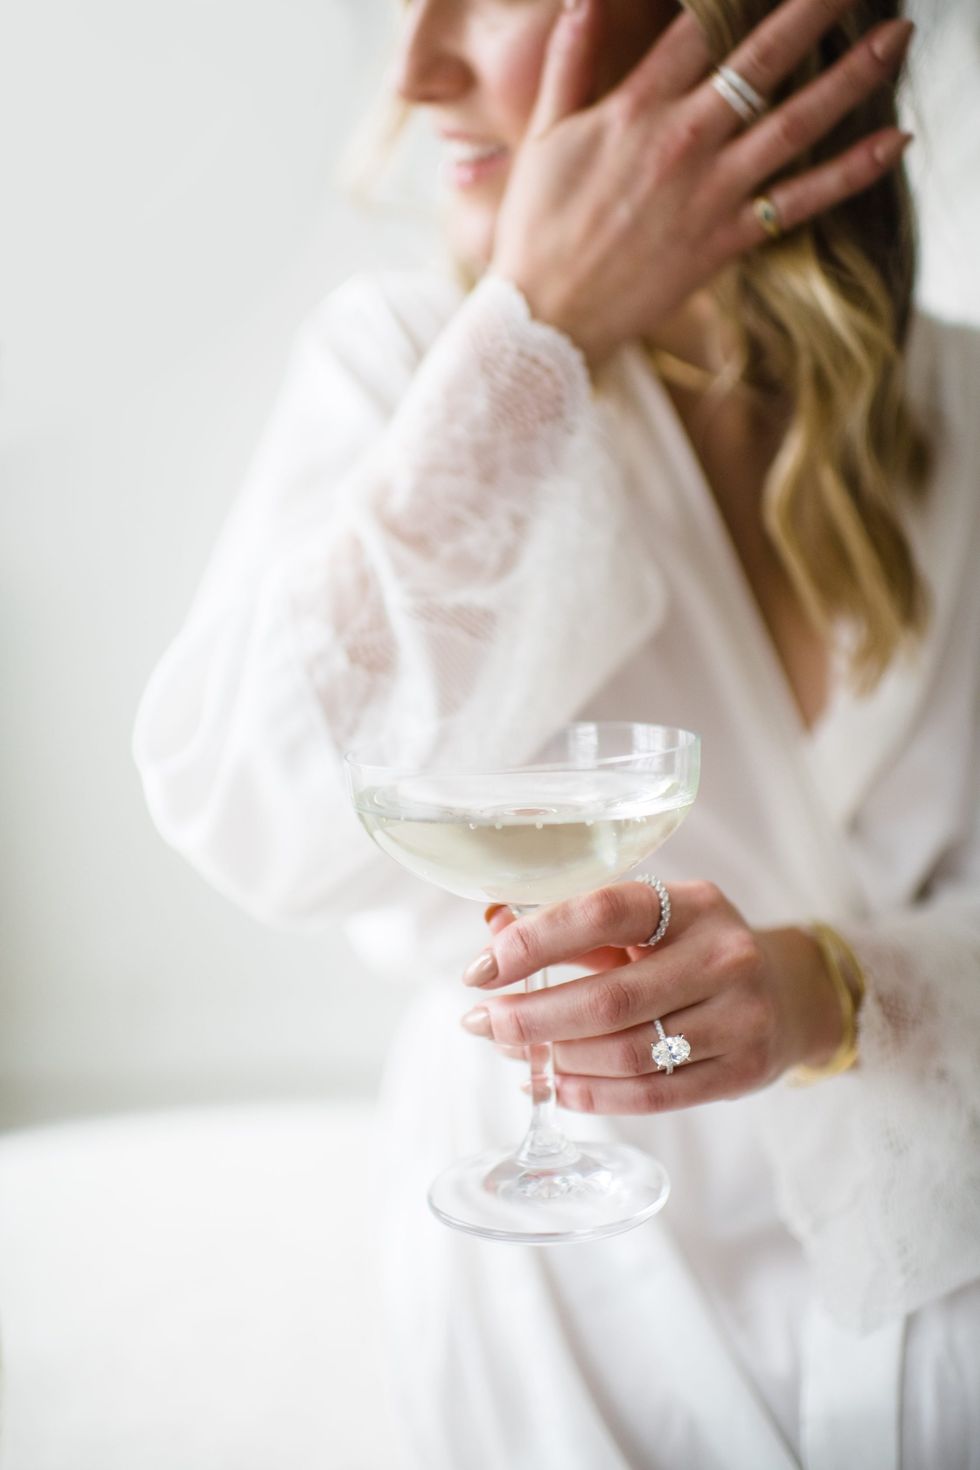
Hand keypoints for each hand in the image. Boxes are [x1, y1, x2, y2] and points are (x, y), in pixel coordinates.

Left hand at [459, 880, 843, 1113]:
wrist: (790, 994)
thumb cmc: (695, 950)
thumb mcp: (648, 920)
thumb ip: (574, 925)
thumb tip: (493, 929)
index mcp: (692, 903)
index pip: (604, 912)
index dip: (535, 941)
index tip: (481, 968)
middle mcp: (724, 956)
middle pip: (609, 999)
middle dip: (530, 1017)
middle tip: (481, 1023)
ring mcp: (740, 1017)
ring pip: (626, 1053)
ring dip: (555, 1059)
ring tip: (513, 1051)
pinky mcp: (743, 1071)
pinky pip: (652, 1094)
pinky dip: (591, 1094)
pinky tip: (553, 1085)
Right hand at [490, 0, 912, 368]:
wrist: (547, 317)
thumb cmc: (537, 228)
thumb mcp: (543, 136)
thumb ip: (569, 62)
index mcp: (634, 109)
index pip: (696, 27)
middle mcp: (682, 140)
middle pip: (761, 58)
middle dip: (814, 10)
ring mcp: (710, 191)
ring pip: (795, 121)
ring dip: (852, 76)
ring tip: (898, 38)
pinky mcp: (726, 238)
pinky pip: (799, 201)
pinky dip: (849, 172)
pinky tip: (893, 141)